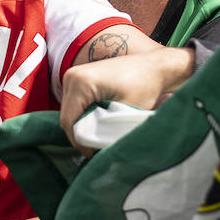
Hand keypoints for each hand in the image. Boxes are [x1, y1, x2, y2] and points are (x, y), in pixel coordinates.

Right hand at [59, 48, 194, 151]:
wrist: (152, 66)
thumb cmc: (143, 86)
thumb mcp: (124, 112)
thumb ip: (104, 131)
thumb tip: (93, 150)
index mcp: (81, 82)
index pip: (68, 120)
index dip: (78, 141)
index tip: (91, 153)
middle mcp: (71, 76)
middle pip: (66, 116)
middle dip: (80, 133)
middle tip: (96, 146)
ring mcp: (73, 75)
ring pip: (69, 110)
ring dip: (81, 124)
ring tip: (100, 133)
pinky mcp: (79, 78)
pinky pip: (74, 103)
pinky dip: (84, 114)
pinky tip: (99, 120)